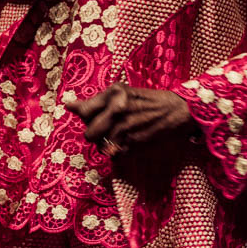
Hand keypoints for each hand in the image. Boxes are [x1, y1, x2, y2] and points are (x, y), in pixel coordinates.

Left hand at [65, 83, 196, 153]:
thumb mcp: (122, 93)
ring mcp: (126, 127)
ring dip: (107, 145)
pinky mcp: (135, 142)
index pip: (84, 112)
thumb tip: (68, 105)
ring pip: (101, 146)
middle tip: (107, 130)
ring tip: (119, 136)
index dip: (86, 118)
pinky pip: (114, 154)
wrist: (178, 110)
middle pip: (89, 133)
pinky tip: (127, 143)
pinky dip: (118, 152)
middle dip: (95, 135)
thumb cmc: (148, 100)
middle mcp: (117, 109)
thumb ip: (96, 101)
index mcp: (113, 93)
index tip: (93, 119)